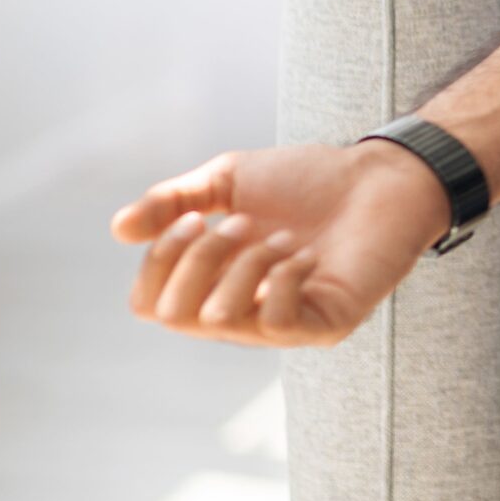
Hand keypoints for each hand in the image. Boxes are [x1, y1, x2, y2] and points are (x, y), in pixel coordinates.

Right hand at [111, 138, 452, 347]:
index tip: (194, 215)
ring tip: (281, 236)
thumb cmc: (307, 180)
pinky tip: (306, 256)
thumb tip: (118, 229)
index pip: (148, 304)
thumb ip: (173, 201)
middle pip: (174, 315)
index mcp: (210, 284)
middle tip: (243, 221)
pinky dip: (282, 278)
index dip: (158, 261)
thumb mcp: (227, 180)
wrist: (381, 174)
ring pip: (220, 319)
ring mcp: (280, 326)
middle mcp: (239, 314)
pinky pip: (276, 321)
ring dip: (244, 263)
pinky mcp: (323, 326)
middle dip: (198, 256)